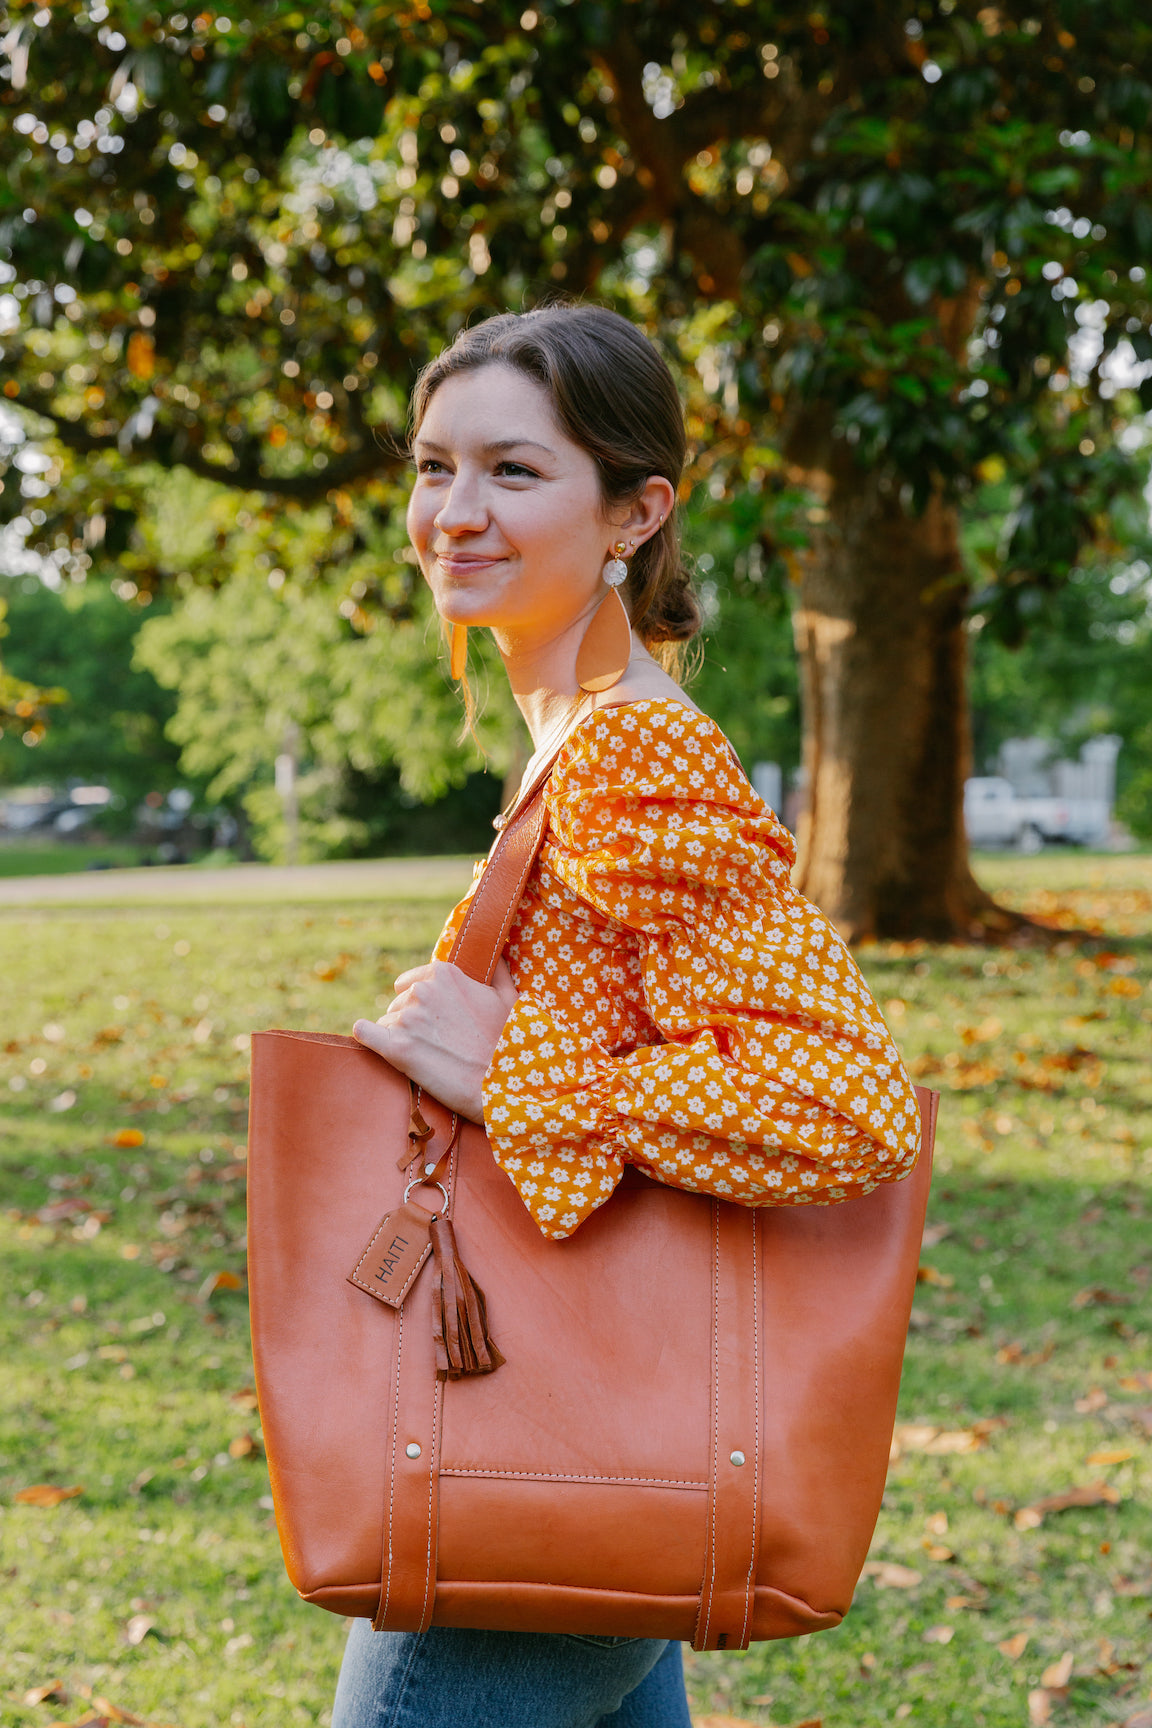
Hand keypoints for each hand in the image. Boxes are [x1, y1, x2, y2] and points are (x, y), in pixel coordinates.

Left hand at [352, 958, 518, 1123]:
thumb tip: (495, 955)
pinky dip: (368, 1036)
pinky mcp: (396, 1048)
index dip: (422, 1003)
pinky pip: (365, 1033)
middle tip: (434, 1041)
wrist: (501, 1083)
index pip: (411, 982)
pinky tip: (373, 1041)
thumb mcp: (509, 997)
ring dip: (400, 1036)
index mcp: (444, 974)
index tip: (434, 1020)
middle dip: (412, 1020)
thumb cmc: (508, 1041)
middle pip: (399, 1003)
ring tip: (426, 1054)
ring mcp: (407, 1018)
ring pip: (388, 1022)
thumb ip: (497, 970)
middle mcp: (421, 991)